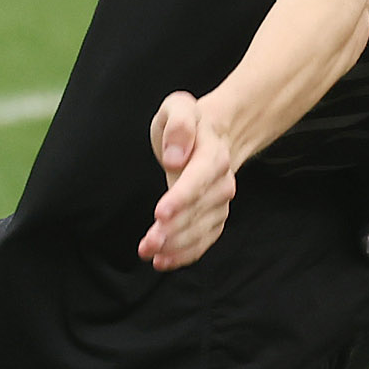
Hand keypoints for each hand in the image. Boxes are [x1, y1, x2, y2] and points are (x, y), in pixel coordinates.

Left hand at [140, 92, 239, 270]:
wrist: (215, 136)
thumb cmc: (190, 123)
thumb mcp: (179, 107)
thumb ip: (179, 124)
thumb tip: (175, 158)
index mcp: (213, 153)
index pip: (198, 178)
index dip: (181, 198)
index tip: (159, 214)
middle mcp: (222, 182)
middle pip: (198, 210)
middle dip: (172, 230)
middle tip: (147, 243)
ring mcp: (220, 203)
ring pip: (201, 230)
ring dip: (176, 246)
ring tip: (149, 254)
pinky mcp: (215, 217)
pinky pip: (204, 240)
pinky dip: (185, 254)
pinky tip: (163, 261)